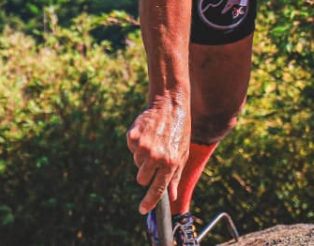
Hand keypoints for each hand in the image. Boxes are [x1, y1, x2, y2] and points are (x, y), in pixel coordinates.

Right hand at [126, 96, 190, 214]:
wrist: (170, 104)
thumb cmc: (179, 130)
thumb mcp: (183, 153)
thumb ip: (175, 176)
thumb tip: (171, 197)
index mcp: (170, 163)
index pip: (157, 190)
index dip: (149, 202)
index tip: (142, 209)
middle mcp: (156, 157)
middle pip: (142, 179)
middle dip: (146, 173)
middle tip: (155, 158)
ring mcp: (143, 147)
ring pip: (136, 164)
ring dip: (143, 156)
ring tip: (154, 141)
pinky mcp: (133, 137)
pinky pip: (131, 149)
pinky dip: (137, 144)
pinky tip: (148, 133)